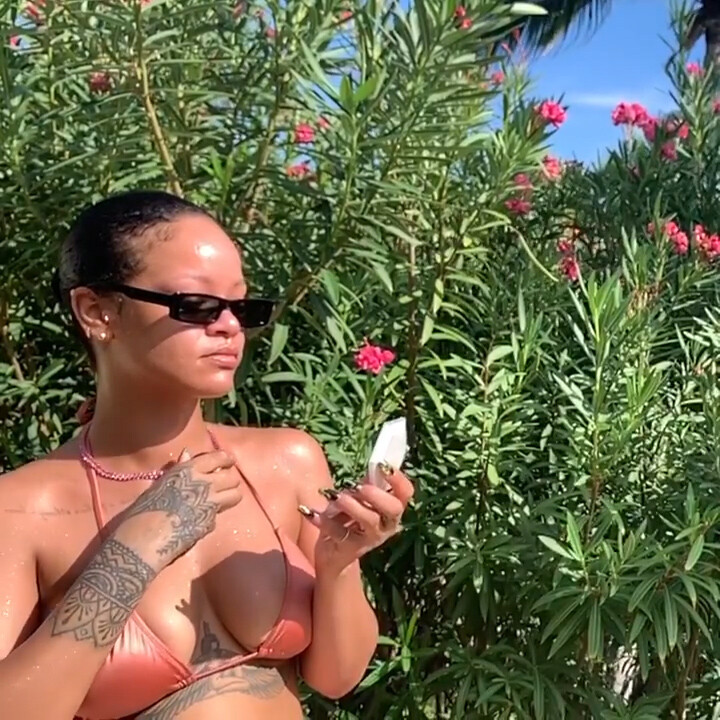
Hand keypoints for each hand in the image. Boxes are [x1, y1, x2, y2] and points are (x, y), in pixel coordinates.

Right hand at [120, 448, 241, 565]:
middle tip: (222, 484)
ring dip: (230, 496)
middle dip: (229, 480)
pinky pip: (219, 514)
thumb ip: (179, 468)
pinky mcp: (211, 522)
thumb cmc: (144, 507)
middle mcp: (205, 484)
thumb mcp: (161, 482)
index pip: (219, 457)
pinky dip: (214, 515)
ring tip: (220, 500)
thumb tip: (187, 453)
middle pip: (232, 477)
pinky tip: (201, 519)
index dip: (226, 459)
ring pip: (235, 495)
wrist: (144, 538)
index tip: (227, 461)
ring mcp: (211, 503)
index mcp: (190, 470)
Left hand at [299, 465, 413, 574]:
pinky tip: (309, 511)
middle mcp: (387, 525)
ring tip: (336, 497)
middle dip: (377, 494)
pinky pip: (338, 533)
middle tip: (358, 486)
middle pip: (393, 508)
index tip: (382, 465)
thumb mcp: (359, 500)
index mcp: (391, 509)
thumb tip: (371, 464)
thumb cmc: (350, 519)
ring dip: (353, 506)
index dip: (398, 478)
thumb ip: (367, 484)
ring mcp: (370, 538)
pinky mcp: (350, 548)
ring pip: (370, 521)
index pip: (406, 493)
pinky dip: (323, 521)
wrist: (335, 554)